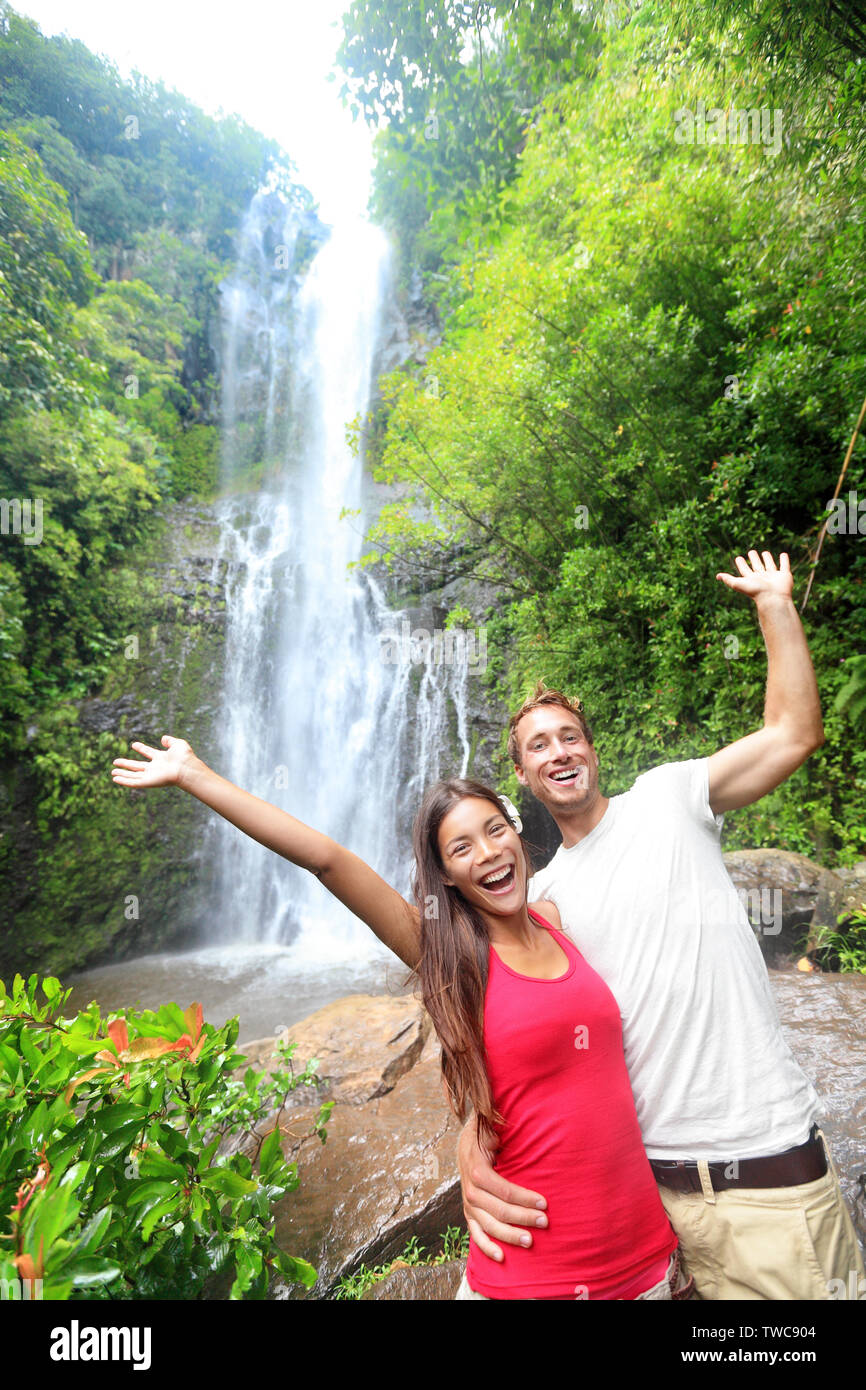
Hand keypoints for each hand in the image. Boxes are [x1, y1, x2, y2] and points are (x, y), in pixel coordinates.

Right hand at [111, 735, 195, 788]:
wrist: (186, 768)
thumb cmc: (184, 757)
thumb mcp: (178, 744)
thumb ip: (170, 741)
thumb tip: (163, 738)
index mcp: (162, 759)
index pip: (149, 753)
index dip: (141, 748)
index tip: (134, 745)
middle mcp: (155, 768)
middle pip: (137, 766)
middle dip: (126, 764)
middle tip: (115, 761)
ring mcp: (151, 775)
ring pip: (133, 775)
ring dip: (123, 773)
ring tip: (112, 771)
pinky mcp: (148, 782)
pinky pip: (133, 782)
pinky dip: (124, 781)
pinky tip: (115, 779)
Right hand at [457, 1122, 547, 1261]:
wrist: (467, 1140)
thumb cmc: (487, 1133)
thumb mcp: (492, 1126)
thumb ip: (504, 1125)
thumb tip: (522, 1119)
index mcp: (476, 1166)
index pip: (501, 1188)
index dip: (523, 1197)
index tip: (544, 1202)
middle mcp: (469, 1188)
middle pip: (496, 1209)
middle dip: (522, 1217)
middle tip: (544, 1222)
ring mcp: (468, 1202)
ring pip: (488, 1224)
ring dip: (509, 1235)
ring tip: (530, 1241)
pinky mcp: (469, 1212)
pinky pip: (475, 1233)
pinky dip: (486, 1246)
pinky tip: (501, 1257)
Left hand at [716, 550, 792, 602]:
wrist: (773, 598)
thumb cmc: (755, 592)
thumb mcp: (738, 584)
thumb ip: (729, 580)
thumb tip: (717, 576)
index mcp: (751, 579)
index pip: (745, 570)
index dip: (741, 564)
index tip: (738, 558)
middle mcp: (762, 577)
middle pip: (757, 566)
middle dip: (754, 559)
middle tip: (751, 551)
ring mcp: (773, 576)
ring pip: (770, 565)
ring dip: (767, 559)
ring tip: (765, 552)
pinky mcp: (784, 575)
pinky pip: (784, 566)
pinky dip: (784, 560)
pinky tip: (783, 554)